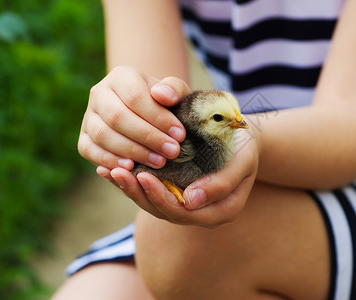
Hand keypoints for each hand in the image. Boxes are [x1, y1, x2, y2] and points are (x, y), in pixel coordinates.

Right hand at [77, 66, 190, 179]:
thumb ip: (174, 89)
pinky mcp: (83, 138)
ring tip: (159, 162)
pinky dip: (108, 160)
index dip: (158, 118)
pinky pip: (89, 150)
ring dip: (132, 151)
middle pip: (117, 117)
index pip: (135, 97)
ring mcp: (88, 116)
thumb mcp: (175, 92)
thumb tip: (161, 94)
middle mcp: (99, 93)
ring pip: (103, 135)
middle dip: (148, 137)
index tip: (179, 134)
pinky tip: (131, 167)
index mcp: (121, 76)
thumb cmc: (165, 103)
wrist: (148, 114)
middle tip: (172, 151)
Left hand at [109, 129, 259, 226]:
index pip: (184, 212)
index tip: (143, 176)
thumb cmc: (244, 148)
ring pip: (153, 203)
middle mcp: (201, 212)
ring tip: (110, 171)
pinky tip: (111, 169)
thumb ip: (222, 182)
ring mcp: (187, 203)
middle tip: (118, 172)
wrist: (243, 140)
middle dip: (138, 193)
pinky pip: (151, 191)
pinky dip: (132, 181)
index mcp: (221, 210)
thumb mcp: (243, 161)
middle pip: (163, 211)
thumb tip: (190, 201)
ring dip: (131, 189)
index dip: (161, 198)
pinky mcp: (176, 190)